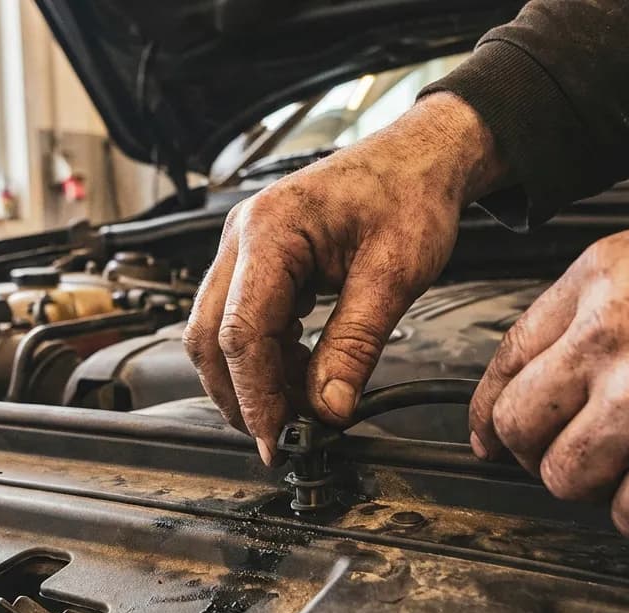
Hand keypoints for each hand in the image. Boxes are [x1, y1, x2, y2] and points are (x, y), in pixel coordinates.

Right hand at [185, 93, 505, 462]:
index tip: (275, 437)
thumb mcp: (394, 274)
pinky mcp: (257, 264)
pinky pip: (242, 321)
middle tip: (278, 438)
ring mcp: (244, 249)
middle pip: (209, 336)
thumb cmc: (409, 193)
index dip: (254, 393)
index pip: (240, 330)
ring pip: (218, 333)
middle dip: (239, 395)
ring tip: (300, 407)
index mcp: (270, 230)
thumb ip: (356, 345)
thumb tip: (328, 409)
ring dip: (251, 379)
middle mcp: (242, 236)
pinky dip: (266, 358)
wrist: (419, 158)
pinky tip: (303, 374)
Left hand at [470, 229, 628, 536]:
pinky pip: (627, 515)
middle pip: (518, 421)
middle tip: (571, 459)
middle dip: (537, 450)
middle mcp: (607, 337)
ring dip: (599, 484)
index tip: (490, 433)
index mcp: (604, 278)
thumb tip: (554, 369)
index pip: (508, 354)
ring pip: (561, 476)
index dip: (492, 406)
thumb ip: (608, 310)